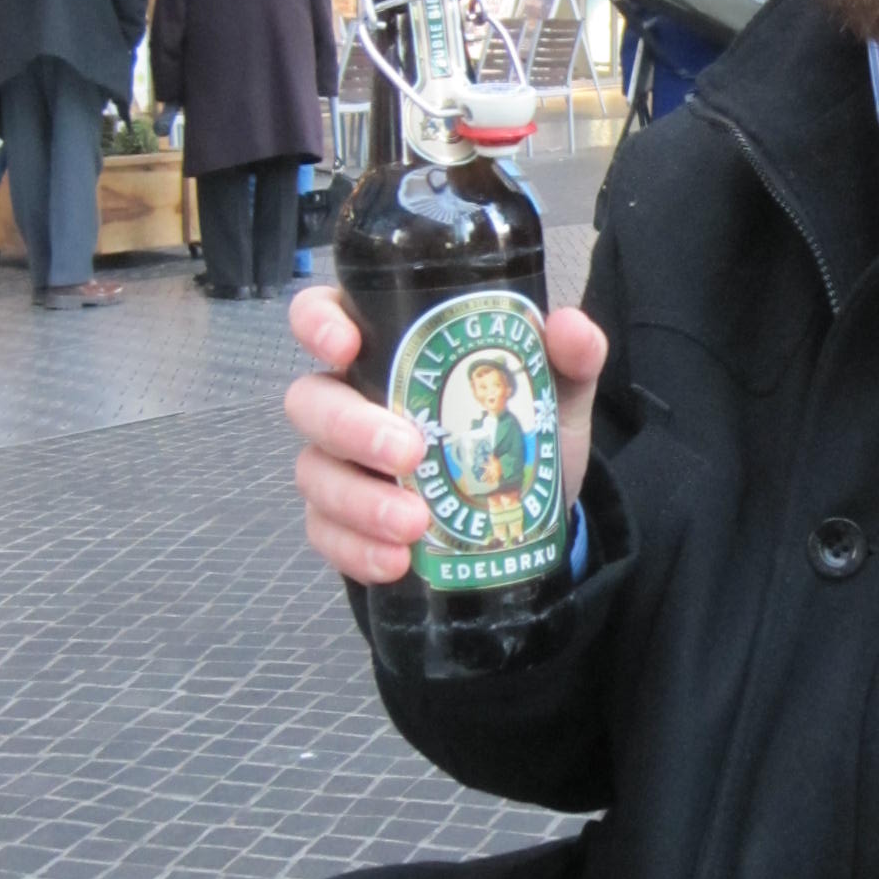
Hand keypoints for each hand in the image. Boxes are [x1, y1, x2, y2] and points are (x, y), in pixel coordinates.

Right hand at [285, 287, 607, 583]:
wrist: (529, 514)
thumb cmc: (519, 430)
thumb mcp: (553, 393)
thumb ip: (570, 356)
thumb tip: (570, 326)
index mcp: (386, 351)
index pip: (323, 316)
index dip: (317, 323)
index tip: (345, 346)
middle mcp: (348, 401)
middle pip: (309, 401)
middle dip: (349, 427)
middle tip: (409, 453)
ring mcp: (339, 464)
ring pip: (313, 472)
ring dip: (359, 500)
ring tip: (414, 524)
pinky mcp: (342, 522)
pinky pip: (326, 535)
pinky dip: (355, 550)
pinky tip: (395, 562)